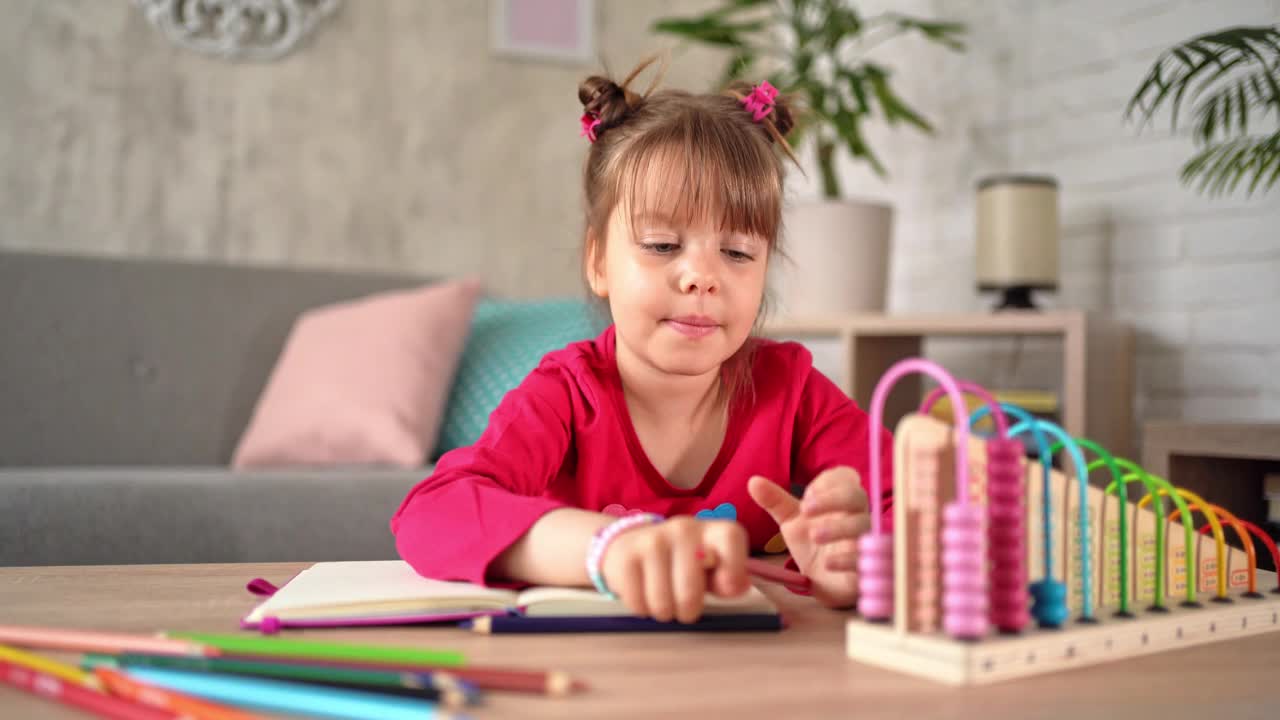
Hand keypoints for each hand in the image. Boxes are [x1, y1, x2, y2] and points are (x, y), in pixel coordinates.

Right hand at [598, 516, 750, 623]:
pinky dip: (643, 608)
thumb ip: (729, 580)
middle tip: (686, 607)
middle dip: (688, 611)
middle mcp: (683, 528)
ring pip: (662, 603)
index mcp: (712, 531)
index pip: (730, 538)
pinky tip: (645, 593)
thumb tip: (735, 586)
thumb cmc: (682, 563)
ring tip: (665, 600)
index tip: (725, 588)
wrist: (632, 544)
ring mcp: (653, 540)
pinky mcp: (626, 555)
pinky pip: (638, 602)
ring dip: (664, 612)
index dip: (733, 568)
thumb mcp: (711, 570)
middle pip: (690, 591)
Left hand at [748, 467, 869, 608]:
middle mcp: (857, 515)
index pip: (845, 476)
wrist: (823, 581)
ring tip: (814, 536)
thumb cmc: (813, 544)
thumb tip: (753, 481)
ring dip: (839, 528)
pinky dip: (847, 559)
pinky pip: (864, 558)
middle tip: (806, 509)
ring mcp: (864, 540)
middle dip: (832, 499)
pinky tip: (829, 564)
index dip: (830, 480)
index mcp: (841, 499)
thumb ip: (775, 502)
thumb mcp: (792, 521)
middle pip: (856, 496)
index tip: (808, 493)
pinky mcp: (866, 566)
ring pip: (862, 526)